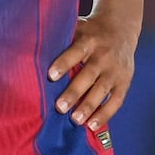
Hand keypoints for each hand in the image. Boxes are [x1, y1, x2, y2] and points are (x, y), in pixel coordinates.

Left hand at [51, 9, 140, 130]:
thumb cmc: (90, 32)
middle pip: (89, 75)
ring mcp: (115, 70)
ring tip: (75, 120)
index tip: (51, 76)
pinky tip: (92, 126)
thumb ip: (60, 40)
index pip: (76, 52)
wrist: (121, 28)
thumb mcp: (77, 28)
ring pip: (102, 90)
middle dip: (74, 92)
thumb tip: (29, 49)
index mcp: (89, 40)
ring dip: (89, 106)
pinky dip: (105, 114)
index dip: (64, 63)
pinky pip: (116, 100)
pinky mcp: (124, 82)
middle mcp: (103, 56)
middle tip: (60, 107)